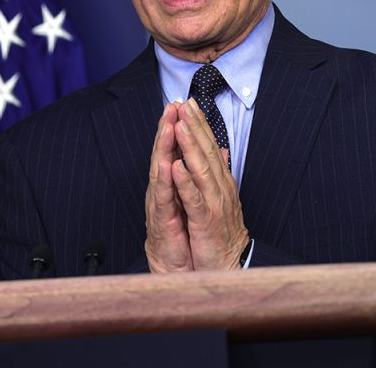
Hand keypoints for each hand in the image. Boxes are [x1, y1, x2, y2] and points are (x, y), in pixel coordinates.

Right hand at [144, 102, 192, 272]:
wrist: (182, 273)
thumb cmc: (189, 239)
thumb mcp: (198, 204)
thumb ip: (201, 177)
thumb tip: (214, 153)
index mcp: (175, 186)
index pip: (176, 151)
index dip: (179, 127)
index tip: (185, 103)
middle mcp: (164, 193)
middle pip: (164, 155)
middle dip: (168, 129)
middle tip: (172, 104)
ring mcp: (161, 207)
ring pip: (160, 172)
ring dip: (164, 147)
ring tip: (168, 125)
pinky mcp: (162, 223)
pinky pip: (165, 199)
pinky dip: (168, 181)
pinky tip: (169, 164)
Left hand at [171, 98, 249, 269]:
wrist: (230, 265)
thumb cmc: (223, 233)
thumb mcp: (223, 199)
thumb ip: (220, 173)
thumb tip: (223, 150)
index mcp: (222, 182)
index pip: (211, 147)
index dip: (200, 125)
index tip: (190, 104)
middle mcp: (221, 188)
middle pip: (208, 151)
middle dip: (195, 126)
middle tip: (184, 104)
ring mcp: (215, 204)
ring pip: (202, 170)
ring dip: (190, 146)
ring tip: (179, 125)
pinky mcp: (206, 222)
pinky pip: (195, 199)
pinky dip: (186, 182)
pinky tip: (177, 166)